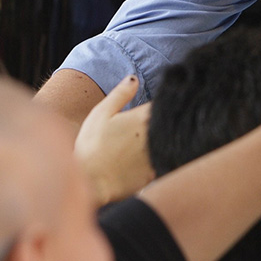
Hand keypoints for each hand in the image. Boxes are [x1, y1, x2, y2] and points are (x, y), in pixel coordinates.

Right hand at [74, 75, 155, 205]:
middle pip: (169, 124)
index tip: (158, 105)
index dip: (162, 104)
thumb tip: (134, 77)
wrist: (90, 183)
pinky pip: (162, 163)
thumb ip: (120, 94)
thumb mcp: (101, 114)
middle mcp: (155, 135)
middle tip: (144, 127)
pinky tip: (142, 161)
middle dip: (164, 121)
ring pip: (168, 143)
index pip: (164, 105)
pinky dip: (158, 159)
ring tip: (140, 144)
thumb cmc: (91, 146)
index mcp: (143, 118)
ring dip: (164, 140)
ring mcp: (157, 155)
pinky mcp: (155, 174)